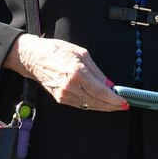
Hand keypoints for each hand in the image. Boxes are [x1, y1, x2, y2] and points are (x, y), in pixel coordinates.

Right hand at [6, 34, 126, 111]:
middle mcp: (70, 86)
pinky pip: (80, 105)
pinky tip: (100, 103)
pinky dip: (92, 105)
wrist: (33, 58)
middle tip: (123, 105)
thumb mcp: (82, 54)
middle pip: (96, 101)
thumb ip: (97, 72)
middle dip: (112, 105)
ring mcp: (64, 94)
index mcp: (77, 73)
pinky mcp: (60, 98)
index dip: (114, 99)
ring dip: (104, 107)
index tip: (124, 101)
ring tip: (115, 105)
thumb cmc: (55, 51)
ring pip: (89, 106)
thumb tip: (109, 84)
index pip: (100, 91)